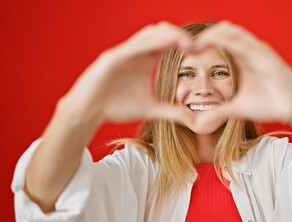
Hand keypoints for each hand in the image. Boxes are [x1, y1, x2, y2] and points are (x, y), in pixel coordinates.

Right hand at [63, 22, 193, 124]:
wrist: (88, 113)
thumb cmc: (115, 107)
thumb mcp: (150, 109)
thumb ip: (171, 111)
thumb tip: (192, 119)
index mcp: (146, 59)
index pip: (169, 42)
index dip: (187, 42)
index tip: (203, 51)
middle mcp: (136, 52)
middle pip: (162, 31)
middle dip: (181, 35)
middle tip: (197, 46)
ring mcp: (124, 53)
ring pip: (149, 34)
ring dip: (169, 35)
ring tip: (187, 44)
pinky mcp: (111, 58)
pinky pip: (133, 47)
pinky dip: (149, 44)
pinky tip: (164, 46)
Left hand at [192, 21, 291, 124]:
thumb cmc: (270, 104)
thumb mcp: (237, 108)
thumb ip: (219, 111)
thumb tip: (199, 122)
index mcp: (241, 58)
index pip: (218, 41)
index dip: (201, 43)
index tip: (185, 52)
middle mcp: (249, 50)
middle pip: (223, 31)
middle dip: (204, 36)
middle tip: (186, 46)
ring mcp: (258, 51)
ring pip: (233, 32)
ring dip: (212, 34)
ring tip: (195, 44)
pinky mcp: (267, 56)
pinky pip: (245, 43)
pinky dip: (228, 41)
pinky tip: (214, 43)